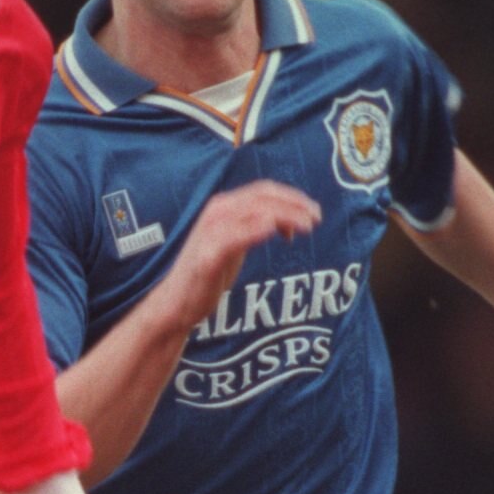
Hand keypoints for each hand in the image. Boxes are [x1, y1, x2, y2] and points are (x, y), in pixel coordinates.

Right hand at [159, 181, 321, 330]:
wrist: (176, 303)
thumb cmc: (207, 274)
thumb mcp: (234, 242)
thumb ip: (253, 227)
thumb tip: (285, 222)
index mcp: (224, 206)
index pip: (264, 190)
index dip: (292, 196)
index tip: (313, 209)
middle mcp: (217, 212)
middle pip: (263, 197)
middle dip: (294, 204)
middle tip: (317, 218)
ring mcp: (211, 232)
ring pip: (255, 212)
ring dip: (286, 216)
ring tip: (308, 227)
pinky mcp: (209, 254)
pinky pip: (237, 235)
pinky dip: (258, 229)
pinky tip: (277, 231)